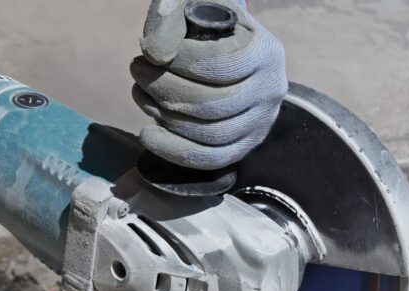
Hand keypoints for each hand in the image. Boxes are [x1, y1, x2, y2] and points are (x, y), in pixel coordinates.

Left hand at [132, 0, 287, 169]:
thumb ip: (172, 17)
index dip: (178, 63)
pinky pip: (210, 159)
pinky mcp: (246, 146)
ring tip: (140, 94)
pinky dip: (174, 151)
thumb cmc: (206, 26)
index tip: (148, 52)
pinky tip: (148, 134)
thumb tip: (155, 53)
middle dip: (164, 89)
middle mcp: (272, 90)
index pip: (221, 66)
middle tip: (136, 70)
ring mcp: (261, 123)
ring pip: (210, 134)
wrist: (229, 50)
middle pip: (213, 104)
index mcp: (265, 52)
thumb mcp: (193, 7)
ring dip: (164, 116)